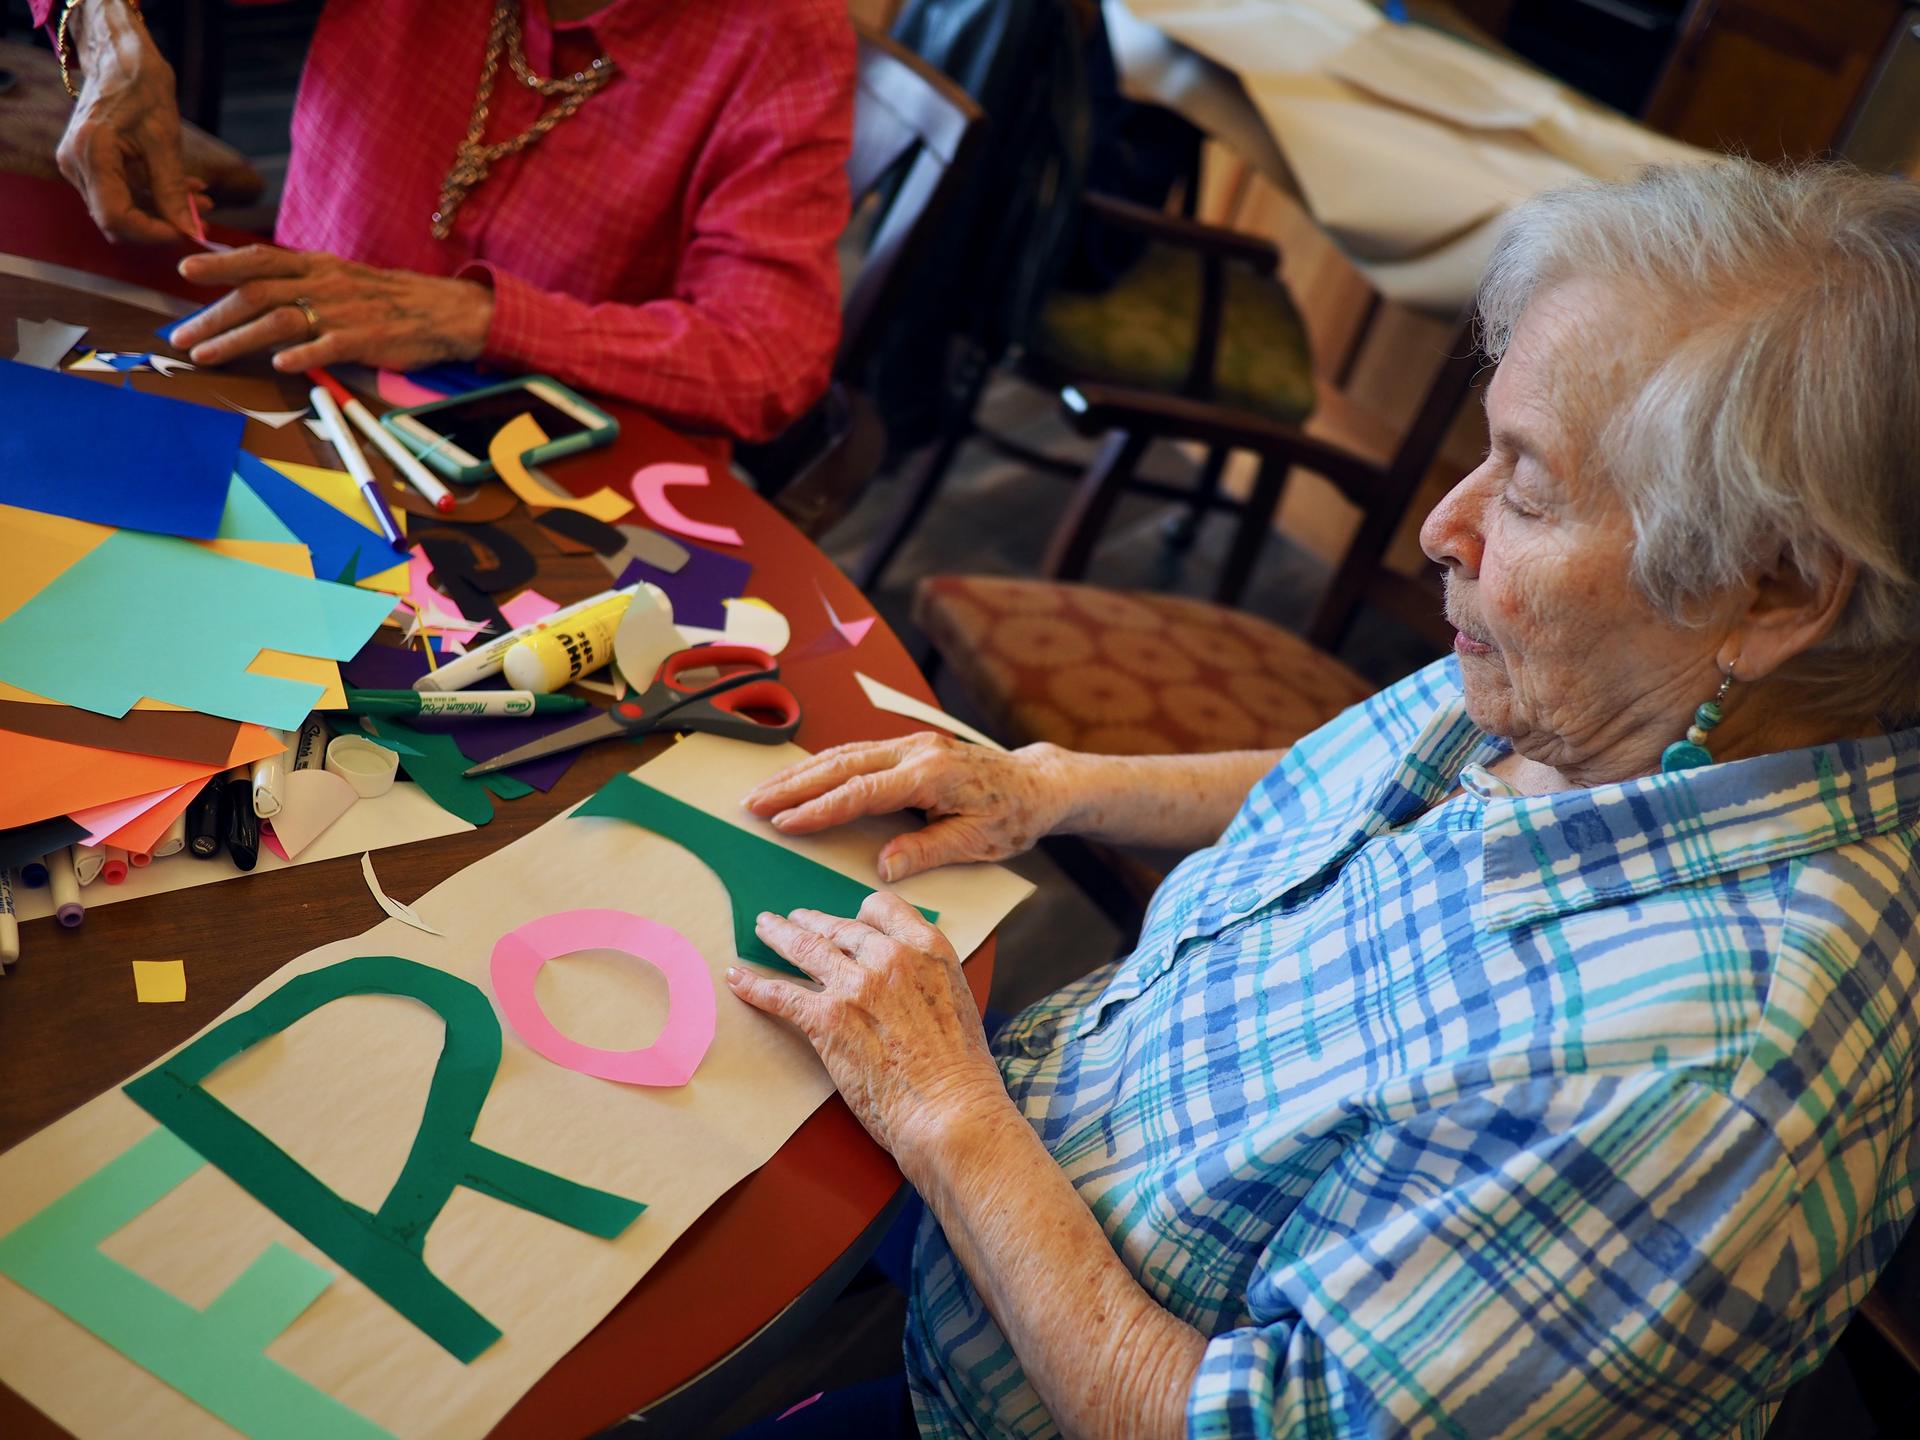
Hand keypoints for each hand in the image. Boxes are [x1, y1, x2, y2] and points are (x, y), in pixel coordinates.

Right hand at [57, 0, 201, 242]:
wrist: (120, 56)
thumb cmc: (142, 86)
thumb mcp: (166, 140)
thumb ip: (174, 189)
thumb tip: (191, 230)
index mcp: (90, 154)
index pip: (116, 218)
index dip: (153, 233)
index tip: (188, 232)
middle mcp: (75, 164)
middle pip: (116, 219)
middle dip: (160, 224)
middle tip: (201, 215)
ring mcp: (78, 165)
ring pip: (122, 208)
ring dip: (162, 210)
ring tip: (202, 199)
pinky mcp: (89, 164)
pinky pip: (121, 192)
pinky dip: (154, 195)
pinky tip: (186, 188)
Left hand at [172, 246, 494, 372]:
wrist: (445, 310)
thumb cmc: (390, 299)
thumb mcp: (342, 279)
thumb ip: (302, 284)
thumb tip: (257, 294)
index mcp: (317, 267)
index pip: (259, 259)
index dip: (221, 263)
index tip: (185, 270)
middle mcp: (323, 284)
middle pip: (256, 294)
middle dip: (212, 315)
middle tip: (179, 336)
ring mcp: (342, 312)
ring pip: (277, 322)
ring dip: (236, 339)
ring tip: (206, 357)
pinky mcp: (364, 340)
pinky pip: (327, 347)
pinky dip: (301, 355)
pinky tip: (279, 365)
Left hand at [727, 894, 1009, 1165]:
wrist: (950, 1110)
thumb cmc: (960, 1070)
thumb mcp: (956, 998)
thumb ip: (925, 976)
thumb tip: (902, 980)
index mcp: (926, 947)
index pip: (882, 908)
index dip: (861, 914)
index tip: (849, 922)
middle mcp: (888, 955)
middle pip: (839, 926)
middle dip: (812, 921)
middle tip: (794, 919)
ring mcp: (855, 985)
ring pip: (805, 947)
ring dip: (779, 935)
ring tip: (765, 928)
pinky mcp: (826, 1019)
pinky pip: (780, 993)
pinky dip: (754, 985)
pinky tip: (737, 978)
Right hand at [742, 734, 1073, 880]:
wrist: (1037, 783)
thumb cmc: (1012, 816)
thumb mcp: (976, 843)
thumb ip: (927, 851)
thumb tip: (882, 868)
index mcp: (931, 775)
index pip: (861, 792)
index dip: (818, 809)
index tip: (782, 824)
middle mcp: (916, 751)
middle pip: (842, 766)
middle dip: (793, 785)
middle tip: (752, 803)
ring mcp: (911, 744)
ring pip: (844, 755)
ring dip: (801, 773)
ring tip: (763, 792)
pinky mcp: (910, 747)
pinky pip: (858, 753)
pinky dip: (824, 766)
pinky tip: (800, 778)